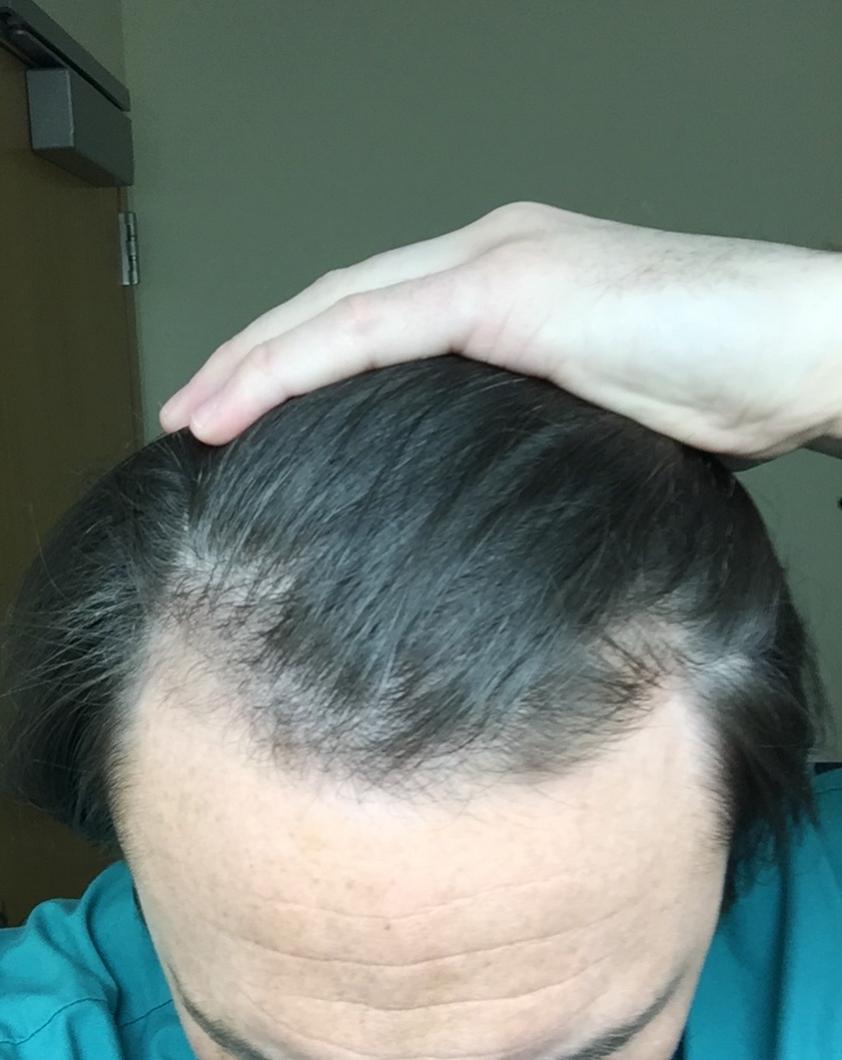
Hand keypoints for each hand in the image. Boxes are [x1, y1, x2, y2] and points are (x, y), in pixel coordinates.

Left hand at [160, 201, 841, 457]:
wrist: (799, 347)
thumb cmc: (721, 384)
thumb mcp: (597, 407)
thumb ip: (526, 420)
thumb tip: (481, 477)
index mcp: (506, 281)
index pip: (374, 316)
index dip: (300, 362)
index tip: (249, 417)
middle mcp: (488, 252)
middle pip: (338, 300)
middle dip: (255, 357)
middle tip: (194, 414)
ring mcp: (495, 262)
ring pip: (338, 306)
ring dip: (254, 362)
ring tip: (193, 415)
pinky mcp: (508, 290)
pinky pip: (372, 326)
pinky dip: (294, 365)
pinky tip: (238, 406)